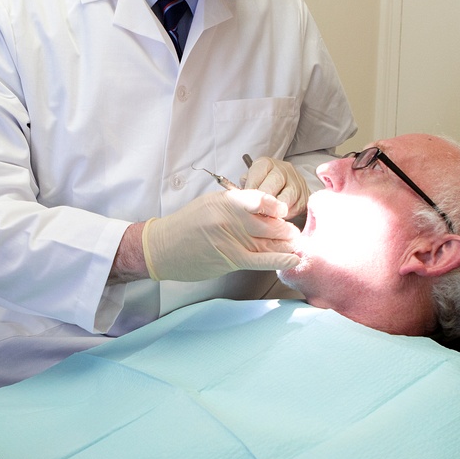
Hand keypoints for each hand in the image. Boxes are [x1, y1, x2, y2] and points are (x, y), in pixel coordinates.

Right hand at [140, 189, 299, 280]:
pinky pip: (261, 259)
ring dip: (286, 244)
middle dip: (285, 228)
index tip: (283, 212)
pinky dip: (280, 259)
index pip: (261, 199)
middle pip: (270, 222)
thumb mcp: (210, 203)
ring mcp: (232, 238)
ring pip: (269, 241)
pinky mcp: (231, 258)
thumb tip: (263, 208)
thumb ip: (236, 204)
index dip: (277, 206)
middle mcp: (231, 217)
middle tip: (293, 232)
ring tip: (296, 244)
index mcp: (226, 200)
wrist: (163, 248)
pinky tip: (294, 259)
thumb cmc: (187, 224)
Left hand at [243, 156, 311, 218]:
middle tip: (258, 213)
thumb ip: (245, 186)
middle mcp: (283, 169)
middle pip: (273, 185)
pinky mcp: (306, 195)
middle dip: (264, 202)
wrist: (288, 184)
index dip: (251, 192)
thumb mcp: (252, 180)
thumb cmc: (264, 183)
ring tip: (268, 217)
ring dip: (275, 211)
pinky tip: (279, 217)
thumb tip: (240, 196)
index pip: (257, 175)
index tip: (247, 204)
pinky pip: (296, 208)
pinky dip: (287, 215)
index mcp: (265, 164)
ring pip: (286, 199)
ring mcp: (297, 181)